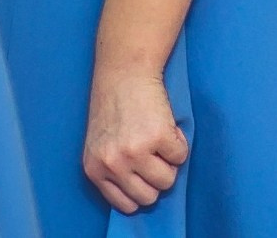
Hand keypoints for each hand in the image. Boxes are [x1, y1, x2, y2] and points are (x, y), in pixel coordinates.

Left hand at [83, 63, 187, 213]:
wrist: (124, 70)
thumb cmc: (114, 106)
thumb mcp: (101, 144)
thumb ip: (113, 170)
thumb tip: (138, 197)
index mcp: (94, 169)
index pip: (126, 205)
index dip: (140, 189)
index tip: (142, 173)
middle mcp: (112, 164)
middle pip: (149, 197)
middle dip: (156, 177)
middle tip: (150, 152)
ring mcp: (134, 152)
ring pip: (168, 180)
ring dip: (168, 161)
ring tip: (156, 137)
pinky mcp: (157, 137)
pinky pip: (181, 156)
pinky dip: (179, 142)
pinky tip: (164, 124)